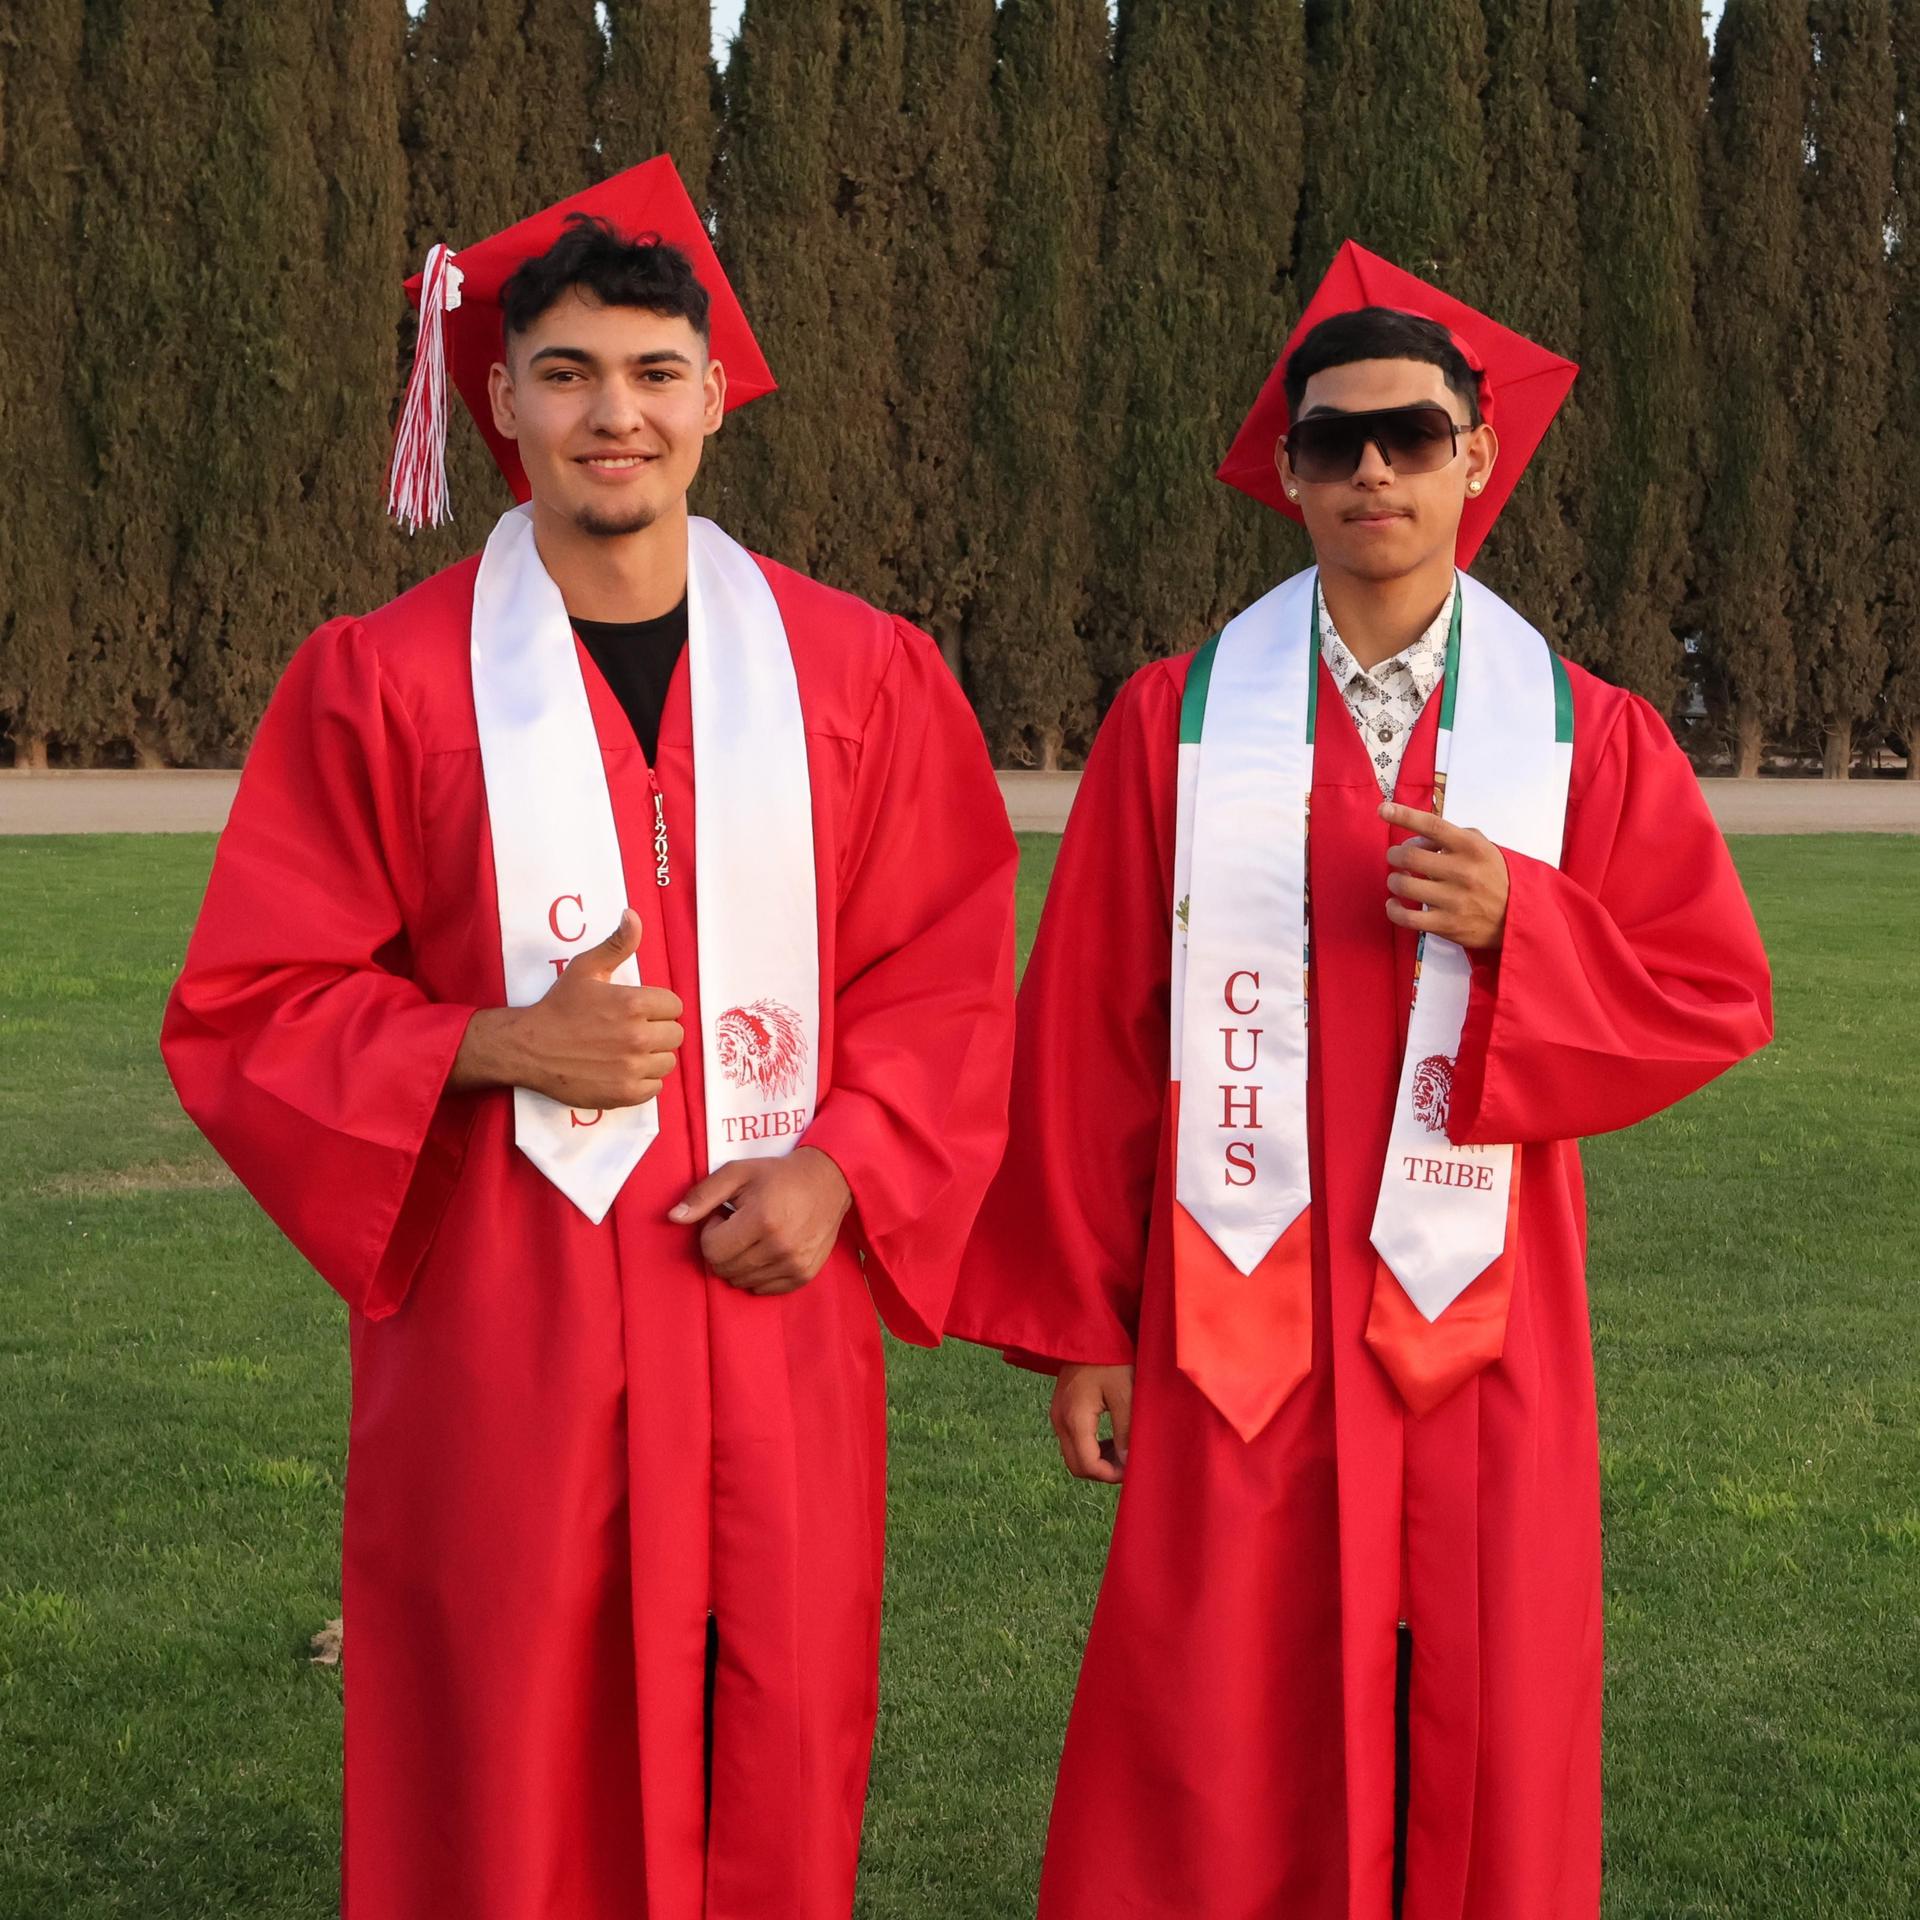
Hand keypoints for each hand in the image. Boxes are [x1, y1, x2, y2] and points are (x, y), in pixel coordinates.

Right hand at [449, 909, 684, 1106]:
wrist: (529, 1047)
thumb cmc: (558, 1007)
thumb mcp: (586, 968)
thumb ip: (617, 944)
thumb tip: (634, 915)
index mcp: (634, 1003)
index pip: (674, 1006)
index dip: (658, 1007)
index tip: (640, 1010)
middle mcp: (637, 1036)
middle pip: (675, 1034)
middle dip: (658, 1030)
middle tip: (633, 1030)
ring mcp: (632, 1067)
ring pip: (667, 1061)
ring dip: (653, 1057)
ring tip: (628, 1051)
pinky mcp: (625, 1093)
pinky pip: (655, 1088)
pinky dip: (644, 1081)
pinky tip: (623, 1070)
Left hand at [669, 1146, 851, 1294]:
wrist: (830, 1181)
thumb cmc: (778, 1175)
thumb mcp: (738, 1173)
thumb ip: (703, 1195)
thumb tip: (673, 1218)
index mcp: (762, 1220)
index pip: (712, 1250)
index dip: (711, 1231)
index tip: (724, 1215)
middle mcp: (779, 1247)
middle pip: (724, 1269)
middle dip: (722, 1247)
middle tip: (738, 1225)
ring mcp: (793, 1264)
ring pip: (741, 1281)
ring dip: (738, 1261)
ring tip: (753, 1235)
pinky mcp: (803, 1275)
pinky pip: (763, 1289)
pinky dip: (756, 1273)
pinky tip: (766, 1249)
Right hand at [1050, 1363, 1133, 1484]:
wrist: (1089, 1331)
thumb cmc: (1110, 1360)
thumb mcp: (1125, 1394)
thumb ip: (1125, 1431)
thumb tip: (1127, 1462)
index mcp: (1075, 1418)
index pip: (1087, 1466)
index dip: (1110, 1475)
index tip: (1132, 1468)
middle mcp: (1060, 1420)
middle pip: (1076, 1466)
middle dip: (1103, 1472)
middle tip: (1128, 1464)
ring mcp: (1057, 1414)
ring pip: (1073, 1455)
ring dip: (1096, 1460)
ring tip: (1122, 1451)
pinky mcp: (1061, 1409)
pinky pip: (1072, 1440)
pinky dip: (1090, 1447)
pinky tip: (1110, 1439)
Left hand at [1380, 801, 1511, 950]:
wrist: (1518, 916)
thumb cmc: (1495, 876)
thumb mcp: (1483, 848)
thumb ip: (1451, 838)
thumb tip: (1415, 840)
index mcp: (1471, 847)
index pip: (1433, 826)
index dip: (1404, 816)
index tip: (1383, 809)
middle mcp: (1462, 871)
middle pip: (1409, 856)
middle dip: (1394, 855)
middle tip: (1395, 858)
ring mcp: (1454, 899)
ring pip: (1404, 885)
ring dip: (1394, 880)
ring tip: (1399, 880)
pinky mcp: (1447, 924)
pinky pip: (1407, 917)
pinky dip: (1393, 909)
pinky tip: (1394, 905)